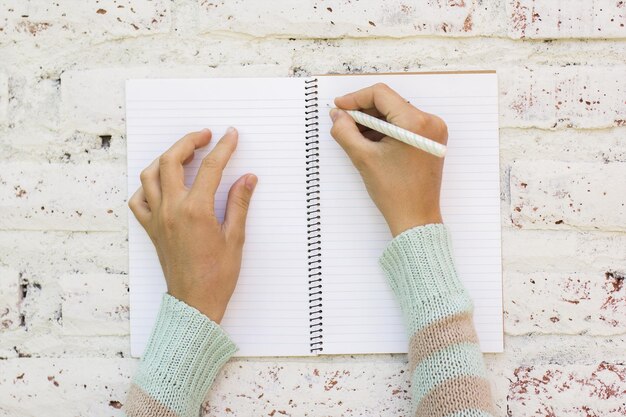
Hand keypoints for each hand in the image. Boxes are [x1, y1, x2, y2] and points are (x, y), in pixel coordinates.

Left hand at [128, 128, 256, 322]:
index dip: (223, 147)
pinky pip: (138, 200)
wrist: (195, 304)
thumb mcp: (236, 238)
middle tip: (205, 136)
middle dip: (188, 142)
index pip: (210, 167)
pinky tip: (162, 184)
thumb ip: (239, 203)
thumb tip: (247, 178)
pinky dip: (147, 186)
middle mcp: (172, 210)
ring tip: (184, 155)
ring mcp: (157, 219)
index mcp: (196, 211)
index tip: (231, 135)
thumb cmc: (218, 276)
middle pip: (172, 161)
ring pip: (150, 175)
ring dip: (165, 158)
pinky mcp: (151, 229)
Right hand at [329, 83, 447, 236]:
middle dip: (364, 111)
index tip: (339, 107)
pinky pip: (405, 125)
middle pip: (389, 103)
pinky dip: (386, 129)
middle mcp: (430, 122)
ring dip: (374, 121)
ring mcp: (433, 131)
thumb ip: (345, 131)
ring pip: (396, 114)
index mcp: (415, 123)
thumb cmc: (395, 193)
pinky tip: (371, 142)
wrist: (416, 218)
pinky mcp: (431, 141)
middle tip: (343, 122)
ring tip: (355, 135)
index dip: (356, 98)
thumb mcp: (363, 158)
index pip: (381, 94)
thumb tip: (337, 114)